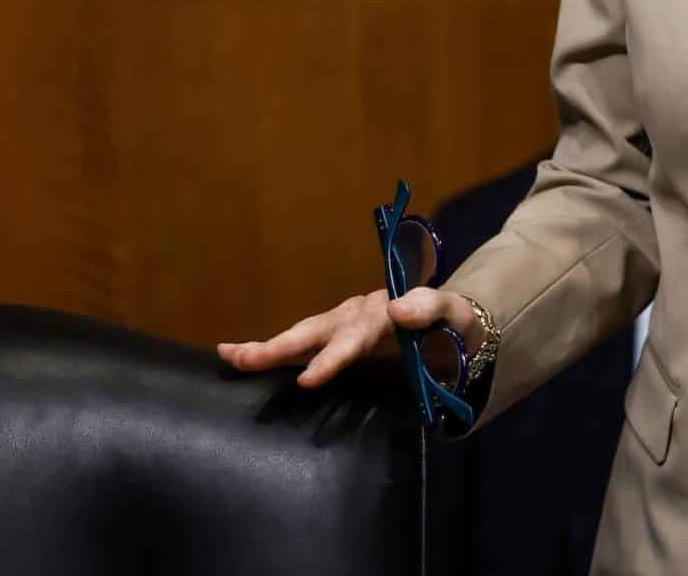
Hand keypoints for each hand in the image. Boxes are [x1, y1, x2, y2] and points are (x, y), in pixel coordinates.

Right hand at [216, 287, 479, 388]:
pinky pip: (304, 346)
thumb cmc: (456, 324)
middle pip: (314, 331)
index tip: (306, 380)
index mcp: (383, 313)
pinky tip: (241, 358)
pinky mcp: (339, 341)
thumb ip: (432, 307)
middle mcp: (356, 316)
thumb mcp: (456, 314)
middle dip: (278, 347)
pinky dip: (273, 351)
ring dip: (266, 348)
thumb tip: (398, 306)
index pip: (353, 336)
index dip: (330, 358)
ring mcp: (344, 327)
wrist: (456, 327)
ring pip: (302, 337)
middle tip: (242, 358)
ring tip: (230, 356)